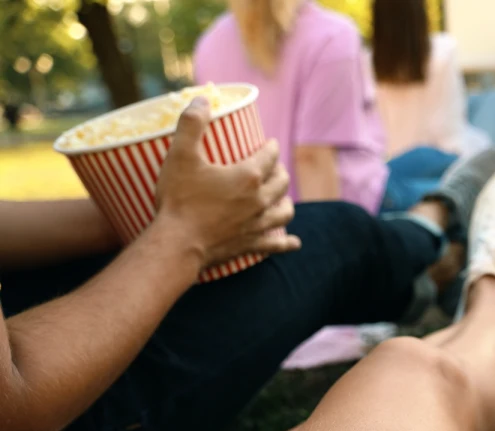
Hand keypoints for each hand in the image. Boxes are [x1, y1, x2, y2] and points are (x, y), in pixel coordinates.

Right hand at [155, 97, 300, 271]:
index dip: (271, 147)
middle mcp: (260, 200)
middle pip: (281, 182)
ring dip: (286, 202)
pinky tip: (294, 243)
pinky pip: (276, 244)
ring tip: (282, 198)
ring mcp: (258, 224)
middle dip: (280, 172)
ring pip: (284, 211)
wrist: (177, 244)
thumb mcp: (180, 155)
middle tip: (275, 168)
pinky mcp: (252, 244)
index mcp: (248, 176)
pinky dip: (287, 242)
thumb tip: (203, 99)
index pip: (269, 156)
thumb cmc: (179, 199)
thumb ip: (191, 124)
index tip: (270, 143)